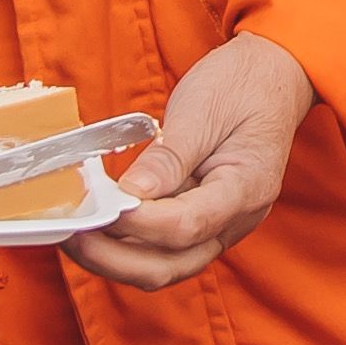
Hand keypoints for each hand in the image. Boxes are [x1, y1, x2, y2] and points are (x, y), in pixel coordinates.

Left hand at [69, 34, 319, 291]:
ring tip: (75, 234)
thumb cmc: (243, 86)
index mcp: (247, 188)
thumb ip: (168, 158)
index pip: (186, 225)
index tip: (97, 207)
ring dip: (114, 259)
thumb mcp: (203, 110)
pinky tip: (98, 226)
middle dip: (113, 259)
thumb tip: (131, 195)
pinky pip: (162, 249)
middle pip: (170, 265)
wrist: (274, 77)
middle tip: (71, 233)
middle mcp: (237, 220)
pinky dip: (126, 244)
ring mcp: (221, 226)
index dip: (136, 222)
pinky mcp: (203, 222)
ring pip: (163, 266)